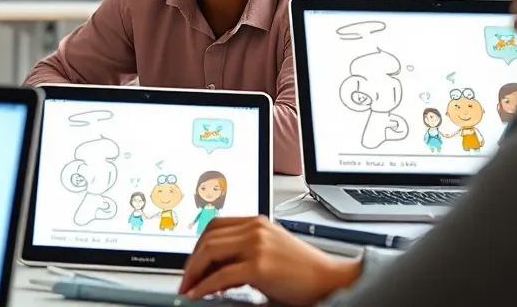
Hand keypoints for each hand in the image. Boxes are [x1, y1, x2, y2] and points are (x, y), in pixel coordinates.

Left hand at [178, 217, 361, 304]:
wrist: (331, 281)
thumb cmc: (303, 272)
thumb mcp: (268, 254)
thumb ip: (243, 254)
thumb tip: (212, 270)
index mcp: (256, 222)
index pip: (214, 226)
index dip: (198, 245)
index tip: (192, 263)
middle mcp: (255, 228)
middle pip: (208, 238)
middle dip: (191, 261)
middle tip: (185, 279)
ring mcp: (257, 245)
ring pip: (210, 252)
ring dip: (193, 272)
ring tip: (189, 287)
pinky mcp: (259, 266)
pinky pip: (221, 276)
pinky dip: (204, 286)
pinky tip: (199, 294)